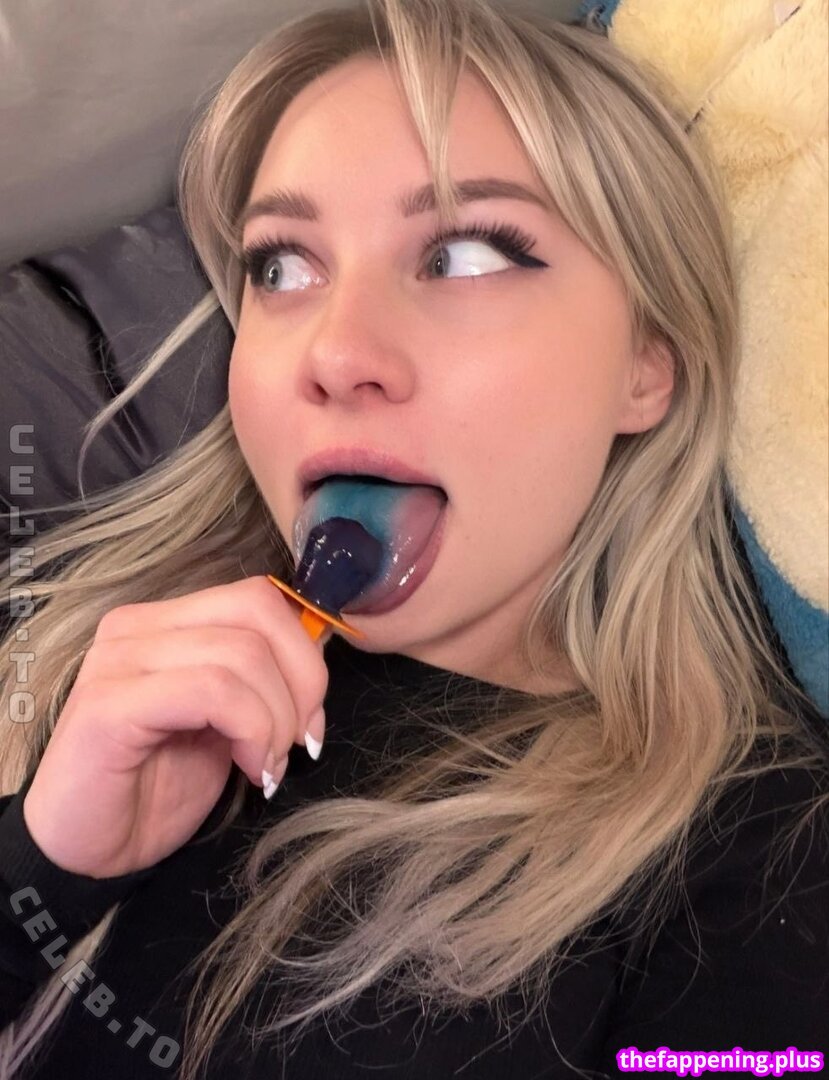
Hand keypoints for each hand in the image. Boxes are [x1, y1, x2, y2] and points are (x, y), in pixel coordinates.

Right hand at [22, 576, 330, 877]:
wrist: (89, 853)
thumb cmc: (155, 789)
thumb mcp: (227, 724)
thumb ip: (260, 683)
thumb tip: (318, 663)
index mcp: (166, 622)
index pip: (257, 597)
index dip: (304, 653)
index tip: (312, 717)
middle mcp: (137, 627)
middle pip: (255, 611)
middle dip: (302, 680)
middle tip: (301, 741)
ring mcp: (119, 660)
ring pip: (241, 654)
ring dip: (276, 719)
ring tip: (266, 766)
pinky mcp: (109, 704)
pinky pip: (211, 691)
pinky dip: (251, 730)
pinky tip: (250, 770)